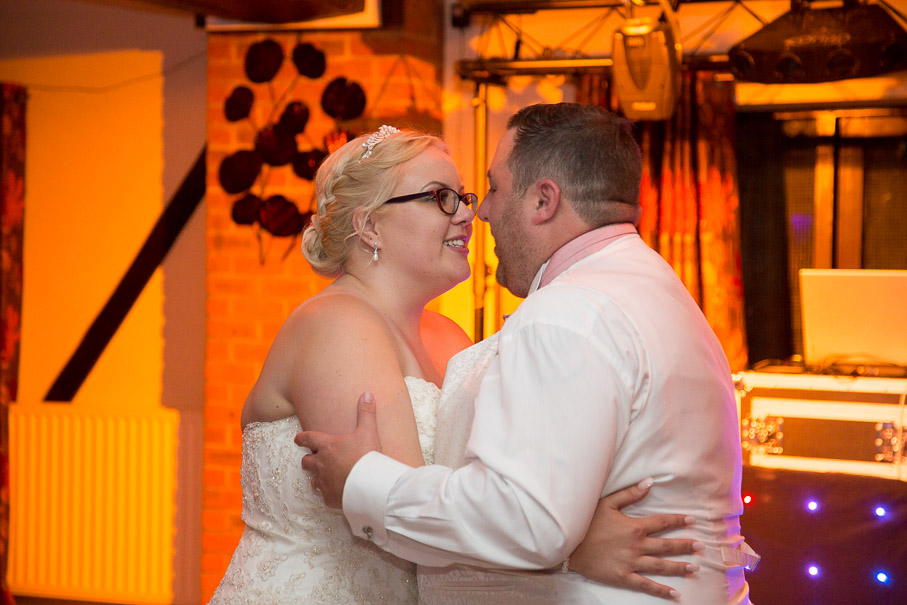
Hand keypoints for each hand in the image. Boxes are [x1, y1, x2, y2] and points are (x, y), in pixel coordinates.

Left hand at [295, 392, 381, 507]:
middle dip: (308, 460)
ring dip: (317, 477)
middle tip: (313, 459)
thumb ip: (366, 413)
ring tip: (325, 477)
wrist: (370, 485)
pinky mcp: (329, 497)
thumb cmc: (367, 456)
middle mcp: (321, 464)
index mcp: (327, 446)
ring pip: (313, 480)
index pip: (307, 439)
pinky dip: (329, 493)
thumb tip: (367, 394)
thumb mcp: (368, 431)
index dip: (301, 438)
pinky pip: (324, 495)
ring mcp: (324, 482)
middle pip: (306, 462)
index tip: (297, 439)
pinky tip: (337, 492)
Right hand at [568, 478, 702, 600]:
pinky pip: (645, 585)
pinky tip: (674, 594)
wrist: (568, 543)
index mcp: (634, 526)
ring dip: (679, 566)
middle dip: (685, 545)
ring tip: (694, 568)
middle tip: (700, 546)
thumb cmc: (587, 521)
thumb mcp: (607, 503)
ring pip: (661, 565)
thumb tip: (650, 482)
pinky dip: (661, 591)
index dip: (678, 520)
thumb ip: (630, 494)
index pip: (662, 522)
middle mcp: (637, 545)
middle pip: (667, 545)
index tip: (692, 520)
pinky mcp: (623, 577)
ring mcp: (631, 563)